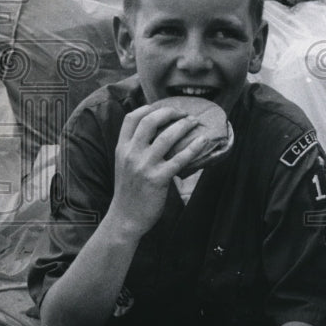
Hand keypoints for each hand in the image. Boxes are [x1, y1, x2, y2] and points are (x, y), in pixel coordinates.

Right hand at [108, 104, 211, 240]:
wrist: (125, 218)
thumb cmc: (129, 191)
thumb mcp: (124, 165)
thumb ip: (135, 148)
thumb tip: (158, 132)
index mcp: (122, 148)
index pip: (131, 118)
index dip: (148, 108)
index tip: (163, 107)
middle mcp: (131, 154)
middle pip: (150, 121)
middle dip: (169, 112)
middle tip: (183, 113)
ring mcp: (144, 166)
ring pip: (166, 137)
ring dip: (184, 125)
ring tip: (194, 122)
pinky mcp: (157, 179)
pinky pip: (179, 159)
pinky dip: (193, 147)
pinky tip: (203, 140)